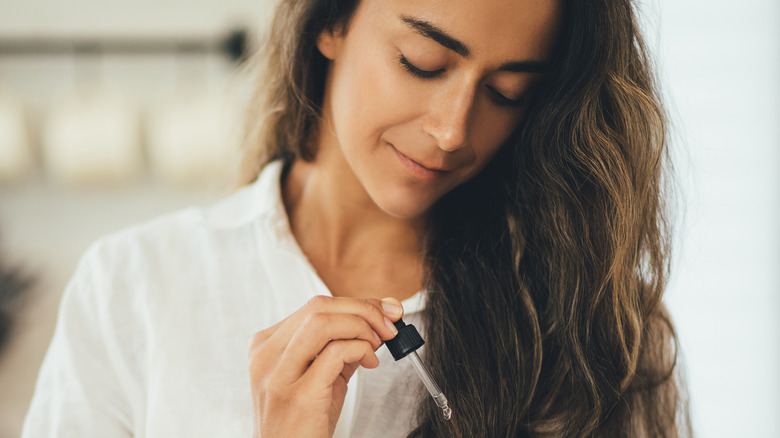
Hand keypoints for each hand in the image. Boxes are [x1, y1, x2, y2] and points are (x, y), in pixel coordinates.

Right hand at [249, 296, 403, 437]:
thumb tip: (378, 321)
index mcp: (268, 346)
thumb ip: (341, 347)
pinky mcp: (299, 395)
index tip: (385, 310)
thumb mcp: (319, 377)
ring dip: (361, 326)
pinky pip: (335, 353)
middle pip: (319, 307)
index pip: (315, 306)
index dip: (357, 303)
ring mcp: (279, 375)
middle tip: (388, 326)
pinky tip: (369, 361)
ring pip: (323, 322)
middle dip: (364, 309)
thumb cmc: (302, 424)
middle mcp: (267, 356)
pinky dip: (360, 349)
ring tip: (376, 344)